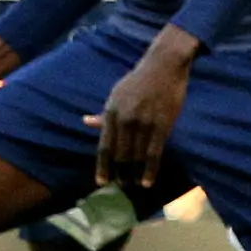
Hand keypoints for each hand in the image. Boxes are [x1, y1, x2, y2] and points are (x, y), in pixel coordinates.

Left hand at [93, 29, 200, 190]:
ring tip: (133, 184)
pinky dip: (150, 170)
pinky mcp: (162, 124)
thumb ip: (104, 113)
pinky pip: (154, 153)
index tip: (102, 182)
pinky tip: (147, 182)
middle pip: (120, 155)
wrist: (164, 65)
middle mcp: (125, 119)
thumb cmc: (139, 81)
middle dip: (119, 173)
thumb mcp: (116, 95)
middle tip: (121, 185)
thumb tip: (86, 121)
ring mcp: (144, 122)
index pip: (104, 147)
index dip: (102, 167)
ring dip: (134, 174)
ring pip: (136, 156)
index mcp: (111, 113)